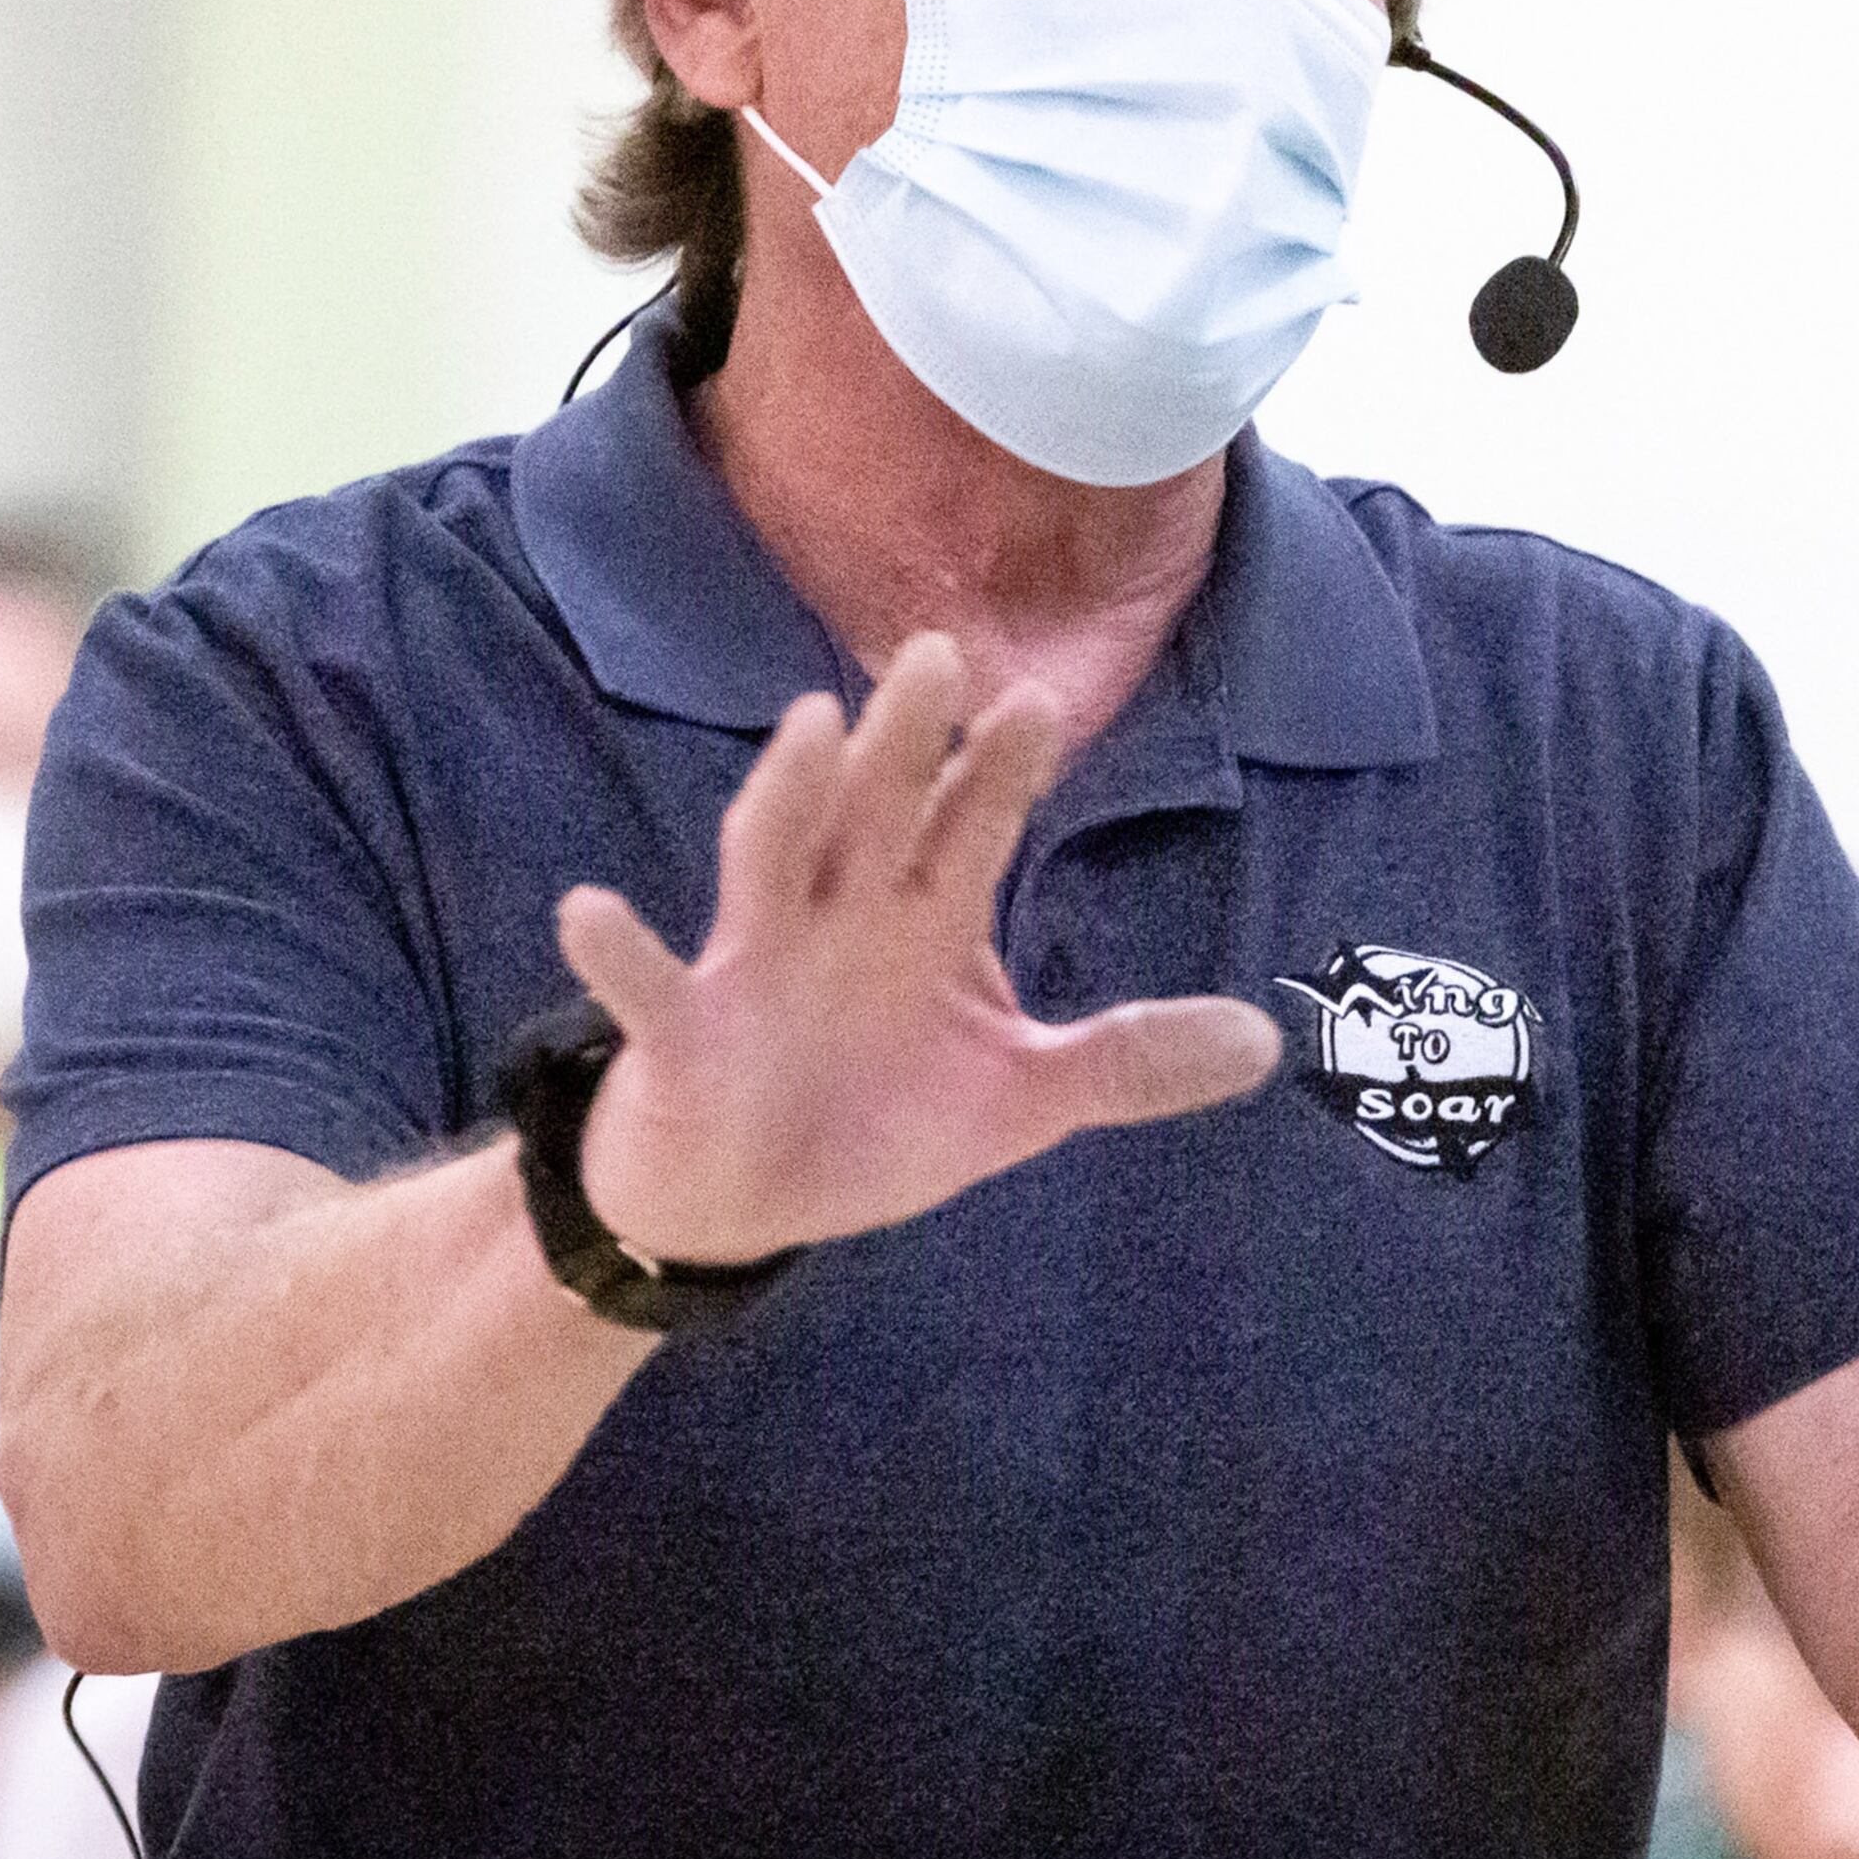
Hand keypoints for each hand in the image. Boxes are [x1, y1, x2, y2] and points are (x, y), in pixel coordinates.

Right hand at [556, 634, 1281, 1261]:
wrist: (743, 1205)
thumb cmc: (876, 1121)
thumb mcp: (1018, 1101)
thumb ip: (1128, 1063)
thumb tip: (1268, 1042)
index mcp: (923, 921)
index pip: (971, 827)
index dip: (1001, 770)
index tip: (1042, 699)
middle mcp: (840, 918)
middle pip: (878, 812)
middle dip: (907, 741)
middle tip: (938, 653)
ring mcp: (754, 967)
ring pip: (771, 861)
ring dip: (787, 796)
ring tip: (810, 724)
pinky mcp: (682, 1037)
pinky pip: (645, 987)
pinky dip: (618, 952)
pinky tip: (590, 910)